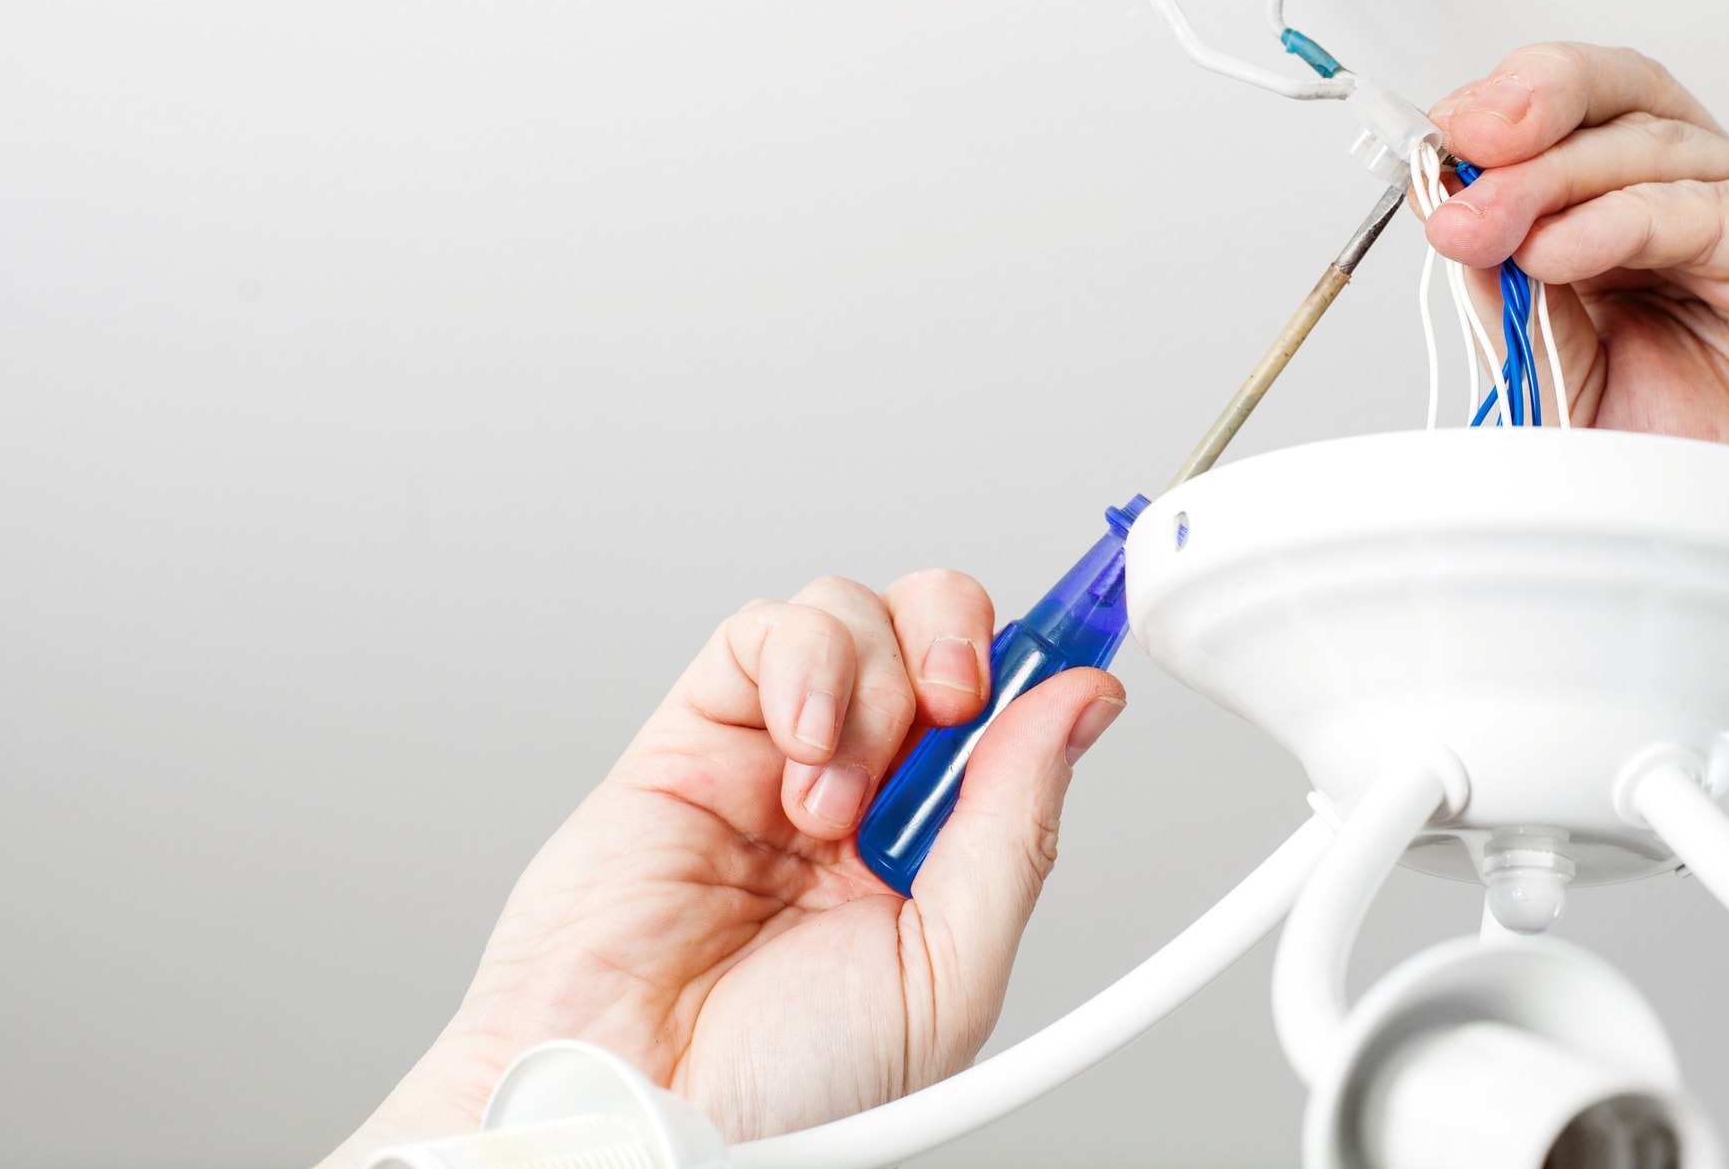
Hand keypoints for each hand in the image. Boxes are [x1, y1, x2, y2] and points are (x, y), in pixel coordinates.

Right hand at [319, 570, 1126, 1163]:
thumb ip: (1015, 827)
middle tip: (954, 703)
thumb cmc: (783, 1091)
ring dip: (867, 685)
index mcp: (933, 847)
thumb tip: (1082, 705)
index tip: (1079, 650)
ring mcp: (772, 757)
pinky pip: (759, 633)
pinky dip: (798, 661)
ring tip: (828, 803)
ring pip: (848, 614)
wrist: (646, 1114)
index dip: (1039, 662)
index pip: (1002, 709)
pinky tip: (798, 744)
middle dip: (956, 636)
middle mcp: (859, 790)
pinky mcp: (687, 738)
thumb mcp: (950, 972)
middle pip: (929, 628)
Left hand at [1423, 43, 1728, 697]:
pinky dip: (1627, 220)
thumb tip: (1451, 218)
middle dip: (1526, 111)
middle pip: (1623, 104)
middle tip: (1451, 146)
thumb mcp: (1582, 384)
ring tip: (1478, 223)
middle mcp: (1721, 202)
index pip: (1582, 124)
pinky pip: (1718, 210)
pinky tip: (1558, 247)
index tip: (1428, 143)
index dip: (1506, 114)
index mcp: (1657, 224)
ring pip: (1657, 146)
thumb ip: (1524, 303)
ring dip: (1551, 178)